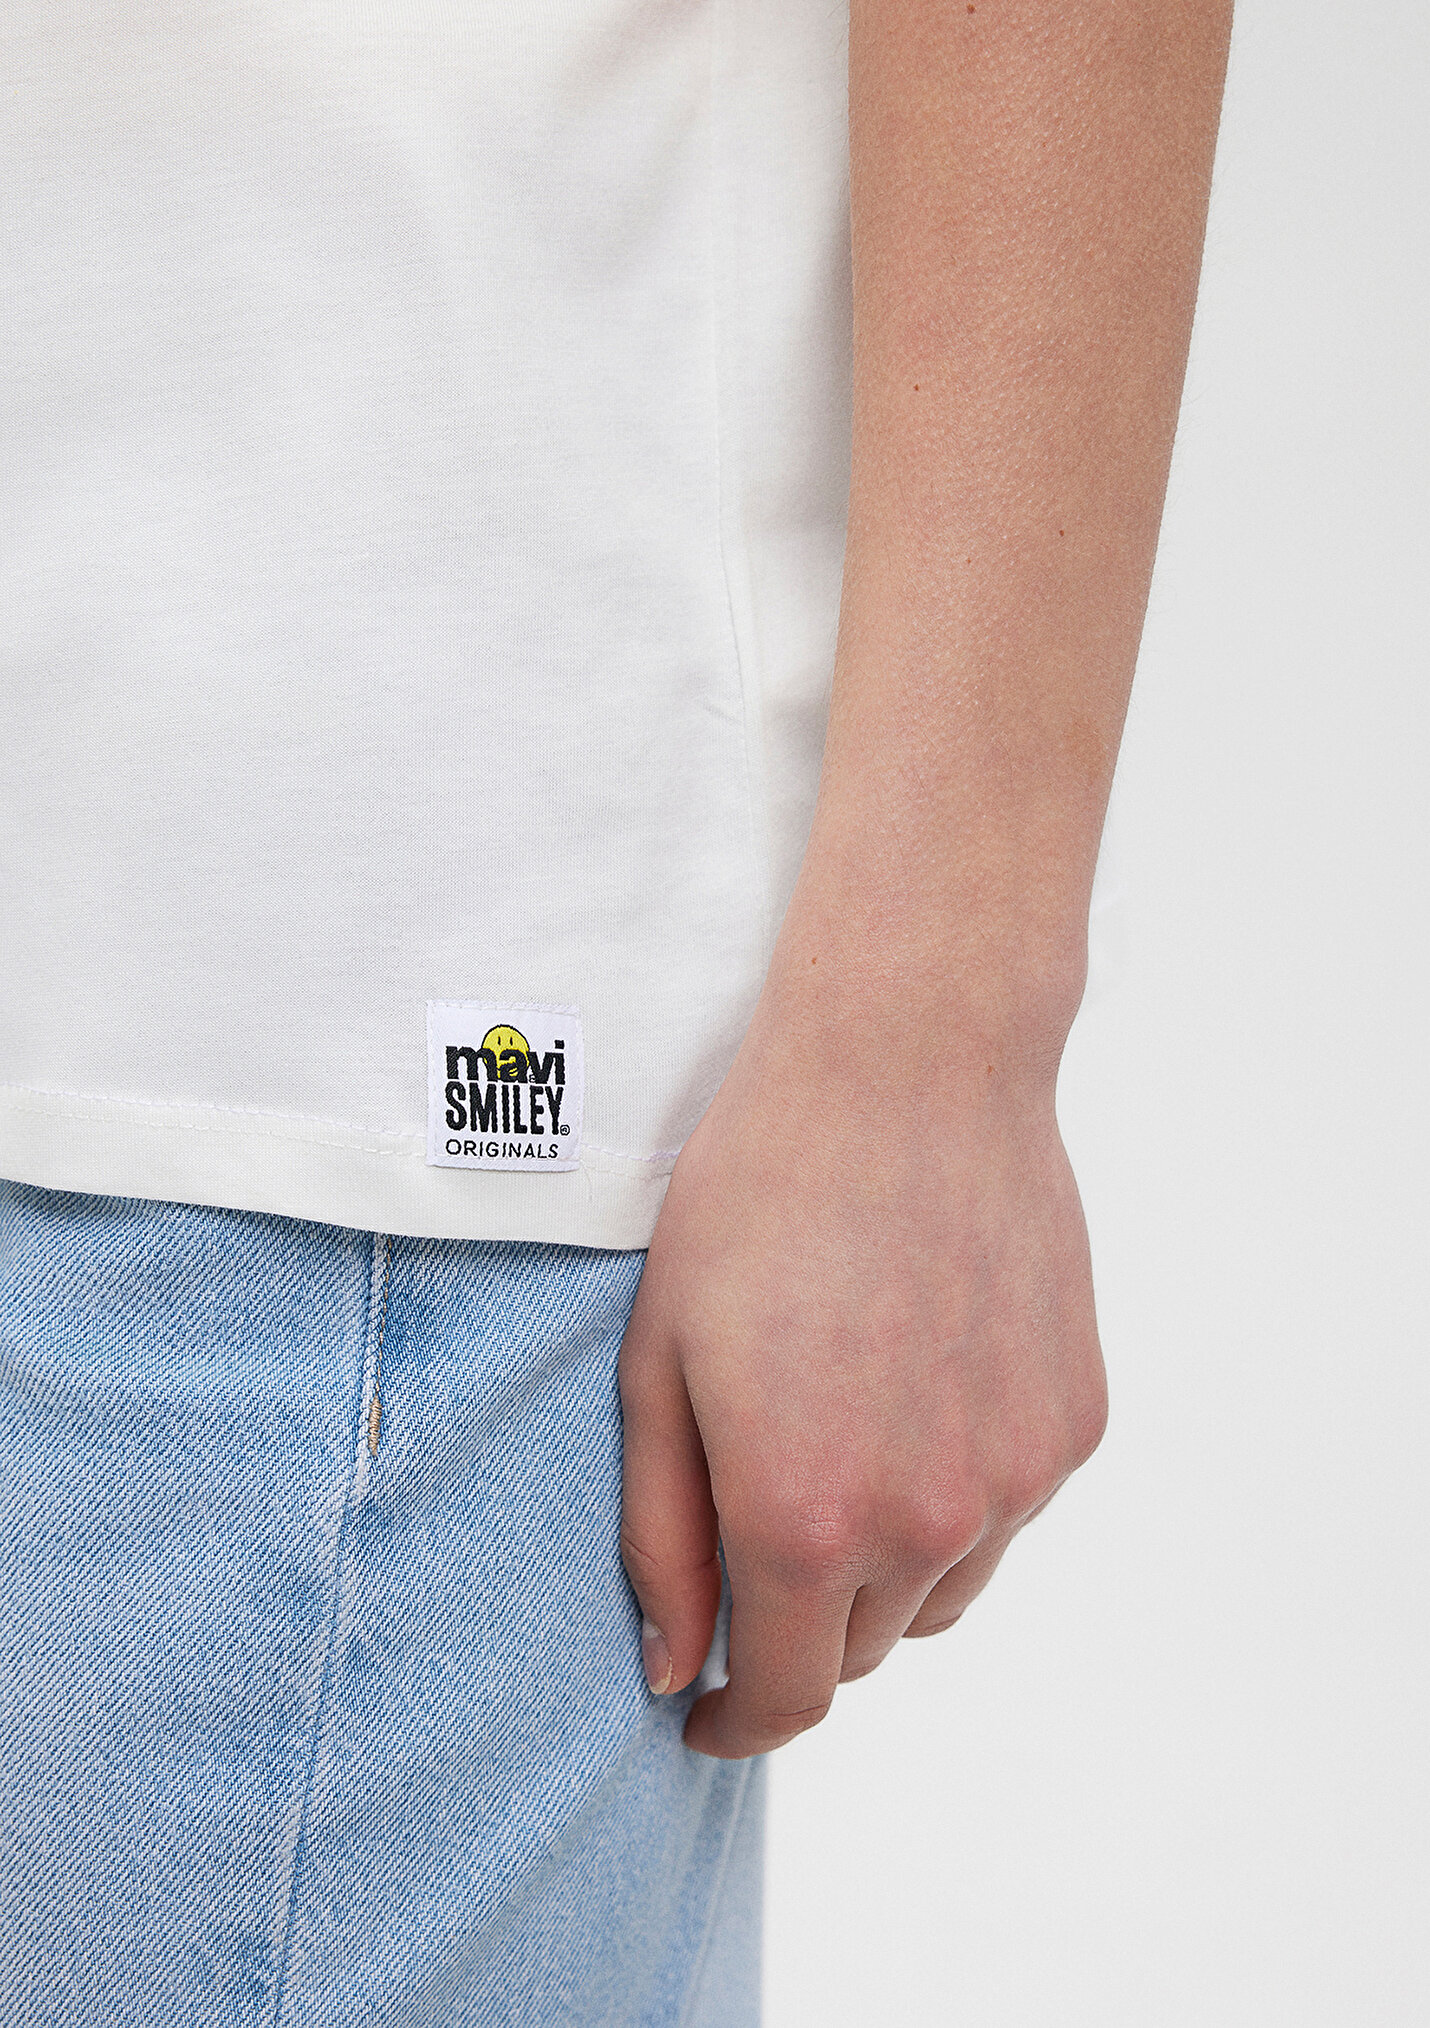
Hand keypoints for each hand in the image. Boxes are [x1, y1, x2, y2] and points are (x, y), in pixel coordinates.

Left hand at [617, 964, 1107, 1759]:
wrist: (909, 1071)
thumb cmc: (757, 1199)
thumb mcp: (661, 1361)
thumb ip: (661, 1536)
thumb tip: (673, 1668)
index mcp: (802, 1517)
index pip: (786, 1697)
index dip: (738, 1719)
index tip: (709, 1709)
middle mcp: (924, 1522)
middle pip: (861, 1648)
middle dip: (798, 1622)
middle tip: (754, 1525)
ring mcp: (1014, 1477)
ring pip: (941, 1592)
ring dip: (883, 1569)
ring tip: (838, 1445)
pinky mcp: (1071, 1424)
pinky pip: (1005, 1511)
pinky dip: (954, 1495)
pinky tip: (913, 1391)